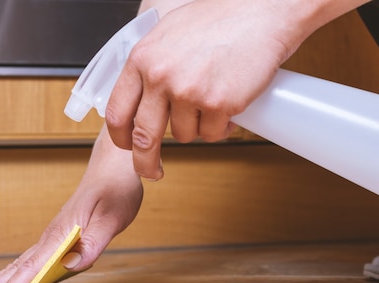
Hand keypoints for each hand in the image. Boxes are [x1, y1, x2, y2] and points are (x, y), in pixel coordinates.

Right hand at [0, 126, 142, 282]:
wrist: (113, 167)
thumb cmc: (116, 189)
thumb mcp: (112, 217)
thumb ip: (93, 242)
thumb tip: (70, 265)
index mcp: (61, 232)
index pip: (32, 266)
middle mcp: (51, 235)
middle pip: (17, 266)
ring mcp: (52, 235)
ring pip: (20, 263)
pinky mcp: (58, 236)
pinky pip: (32, 259)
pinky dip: (16, 274)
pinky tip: (8, 282)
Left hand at [105, 0, 362, 179]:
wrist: (261, 10)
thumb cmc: (218, 18)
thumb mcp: (166, 35)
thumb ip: (148, 66)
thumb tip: (137, 100)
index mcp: (142, 59)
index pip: (118, 112)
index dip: (121, 137)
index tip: (128, 147)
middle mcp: (161, 77)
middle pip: (144, 138)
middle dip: (145, 162)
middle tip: (152, 171)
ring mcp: (190, 91)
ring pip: (184, 135)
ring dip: (197, 128)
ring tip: (211, 102)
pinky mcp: (219, 103)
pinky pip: (213, 133)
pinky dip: (220, 127)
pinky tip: (227, 106)